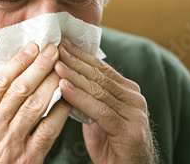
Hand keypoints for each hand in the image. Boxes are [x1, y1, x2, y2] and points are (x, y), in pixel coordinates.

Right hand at [0, 43, 72, 162]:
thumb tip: (9, 77)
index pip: (0, 82)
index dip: (18, 62)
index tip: (33, 47)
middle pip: (19, 89)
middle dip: (38, 66)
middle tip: (53, 50)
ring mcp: (12, 143)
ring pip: (35, 106)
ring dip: (51, 84)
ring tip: (63, 68)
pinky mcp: (29, 158)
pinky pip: (48, 130)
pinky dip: (59, 112)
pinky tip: (68, 99)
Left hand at [55, 37, 156, 163]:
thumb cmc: (113, 146)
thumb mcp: (100, 117)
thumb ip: (90, 98)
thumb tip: (67, 80)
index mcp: (128, 92)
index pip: (101, 69)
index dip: (81, 55)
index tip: (62, 43)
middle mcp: (134, 99)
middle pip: (99, 75)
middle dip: (76, 61)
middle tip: (56, 47)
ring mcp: (134, 114)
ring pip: (99, 90)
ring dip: (74, 76)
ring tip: (56, 65)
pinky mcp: (128, 130)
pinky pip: (100, 110)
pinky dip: (79, 98)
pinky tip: (64, 88)